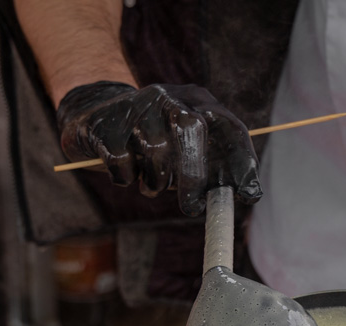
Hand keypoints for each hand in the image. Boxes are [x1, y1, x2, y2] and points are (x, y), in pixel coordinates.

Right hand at [57, 82, 261, 215]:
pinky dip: (126, 178)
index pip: (230, 126)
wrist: (94, 118)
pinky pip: (122, 163)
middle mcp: (168, 97)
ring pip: (156, 151)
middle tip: (193, 208)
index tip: (250, 195)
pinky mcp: (107, 123)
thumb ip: (213, 168)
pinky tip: (126, 171)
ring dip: (155, 182)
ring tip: (151, 185)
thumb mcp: (185, 148)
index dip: (243, 161)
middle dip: (194, 174)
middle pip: (191, 129)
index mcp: (197, 100)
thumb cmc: (152, 143)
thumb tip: (250, 195)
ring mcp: (136, 106)